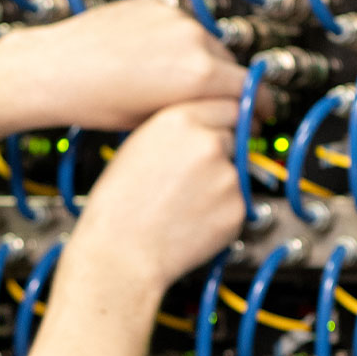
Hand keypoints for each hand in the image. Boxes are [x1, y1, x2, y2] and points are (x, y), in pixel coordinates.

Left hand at [0, 0, 245, 130]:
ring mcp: (172, 17)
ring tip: (170, 82)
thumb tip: (216, 114)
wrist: (52, 68)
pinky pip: (180, 26)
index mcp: (196, 73)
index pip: (249, 88)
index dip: (253, 105)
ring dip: (199, 61)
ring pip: (206, 42)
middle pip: (229, 64)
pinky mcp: (154, 4)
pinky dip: (176, 42)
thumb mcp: (153, 120)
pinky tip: (152, 61)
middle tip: (210, 102)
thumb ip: (196, 112)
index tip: (253, 112)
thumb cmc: (92, 101)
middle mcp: (190, 39)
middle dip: (224, 84)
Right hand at [66, 97, 243, 291]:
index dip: (225, 117)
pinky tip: (192, 217)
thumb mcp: (136, 146)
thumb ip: (175, 130)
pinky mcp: (238, 208)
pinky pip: (237, 202)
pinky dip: (222, 209)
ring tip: (183, 201)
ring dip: (220, 182)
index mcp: (179, 121)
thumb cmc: (119, 206)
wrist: (122, 252)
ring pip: (236, 170)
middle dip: (221, 150)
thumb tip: (201, 127)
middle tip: (194, 173)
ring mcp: (227, 177)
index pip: (225, 102)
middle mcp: (208, 143)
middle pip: (234, 135)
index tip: (230, 122)